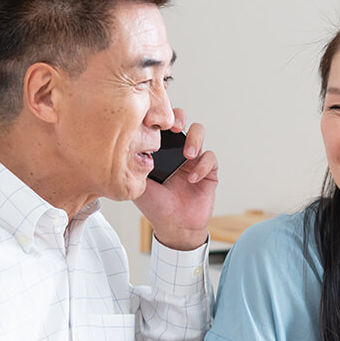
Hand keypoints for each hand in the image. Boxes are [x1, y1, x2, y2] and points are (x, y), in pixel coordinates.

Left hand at [134, 109, 217, 249]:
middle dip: (179, 117)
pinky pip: (210, 157)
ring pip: (199, 131)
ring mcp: (193, 158)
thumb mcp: (138, 181)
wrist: (174, 227)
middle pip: (181, 118)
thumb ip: (134, 161)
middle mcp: (175, 150)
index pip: (159, 123)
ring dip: (194, 139)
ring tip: (187, 155)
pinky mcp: (208, 170)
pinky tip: (192, 179)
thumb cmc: (155, 207)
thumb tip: (129, 139)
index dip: (158, 113)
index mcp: (158, 149)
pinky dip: (203, 166)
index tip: (153, 119)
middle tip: (175, 127)